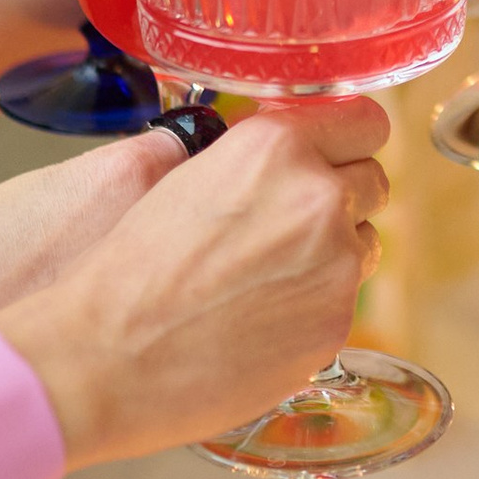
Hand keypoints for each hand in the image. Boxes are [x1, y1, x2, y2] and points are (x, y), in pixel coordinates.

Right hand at [4, 100, 391, 462]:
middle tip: (293, 222)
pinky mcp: (336, 325)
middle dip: (341, 197)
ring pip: (365, 244)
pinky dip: (313, 307)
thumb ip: (257, 160)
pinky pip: (343, 302)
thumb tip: (292, 157)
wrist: (106, 357)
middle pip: (372, 181)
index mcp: (278, 147)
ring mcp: (336, 266)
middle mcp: (319, 198)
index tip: (337, 152)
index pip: (363, 121)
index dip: (347, 139)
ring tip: (268, 276)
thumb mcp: (189, 177)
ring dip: (333, 253)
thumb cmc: (128, 271)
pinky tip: (260, 318)